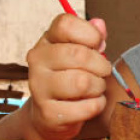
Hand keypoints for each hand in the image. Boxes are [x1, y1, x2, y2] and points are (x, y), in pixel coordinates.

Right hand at [24, 14, 111, 139]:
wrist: (49, 116)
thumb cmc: (71, 77)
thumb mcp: (81, 53)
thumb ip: (92, 37)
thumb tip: (99, 25)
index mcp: (47, 41)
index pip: (65, 24)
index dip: (90, 34)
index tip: (98, 45)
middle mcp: (37, 61)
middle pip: (79, 55)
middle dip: (101, 65)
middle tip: (102, 72)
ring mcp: (39, 87)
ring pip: (82, 82)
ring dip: (98, 87)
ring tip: (95, 88)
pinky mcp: (48, 113)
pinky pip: (87, 106)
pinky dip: (97, 105)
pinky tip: (90, 104)